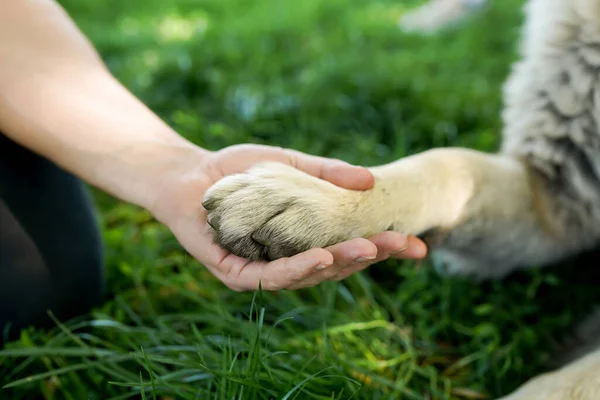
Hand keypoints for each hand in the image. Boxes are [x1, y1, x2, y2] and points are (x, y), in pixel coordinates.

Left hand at [151, 144, 426, 290]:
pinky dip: (297, 269)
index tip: (417, 245)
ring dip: (340, 264)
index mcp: (304, 239)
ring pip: (308, 276)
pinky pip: (270, 277)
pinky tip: (321, 257)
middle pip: (335, 266)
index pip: (349, 248)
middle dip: (370, 256)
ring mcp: (262, 270)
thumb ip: (326, 173)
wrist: (188, 174)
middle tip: (400, 244)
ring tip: (367, 249)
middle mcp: (287, 260)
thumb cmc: (238, 171)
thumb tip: (371, 180)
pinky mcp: (235, 273)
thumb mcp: (289, 165)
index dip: (383, 248)